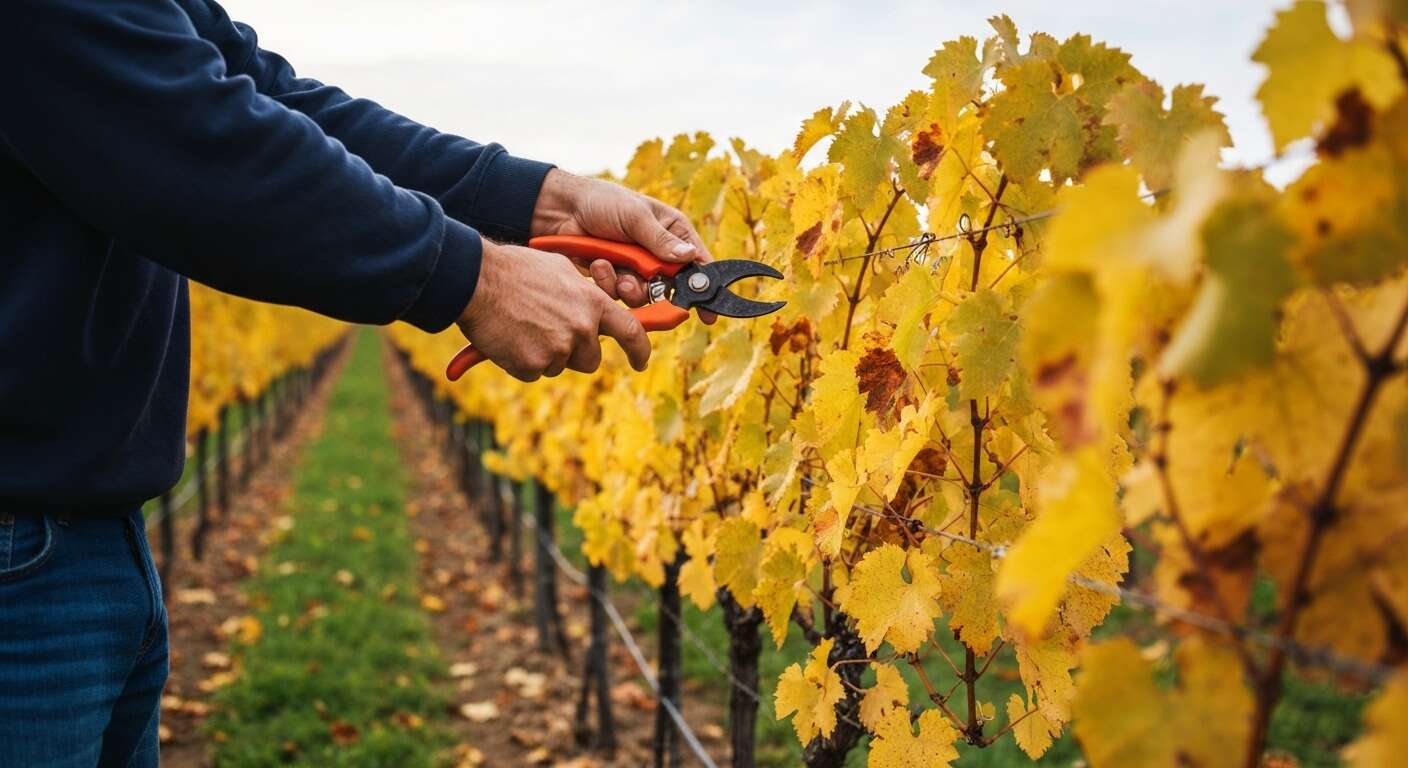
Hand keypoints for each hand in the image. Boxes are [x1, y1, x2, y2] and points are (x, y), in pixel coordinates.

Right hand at [457, 240, 649, 380]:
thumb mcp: (560, 270)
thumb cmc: (516, 270)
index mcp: (593, 303)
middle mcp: (582, 329)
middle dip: (575, 353)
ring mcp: (558, 349)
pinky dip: (522, 361)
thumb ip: (582, 294)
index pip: (632, 332)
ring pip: (560, 366)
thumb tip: (592, 310)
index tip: (641, 362)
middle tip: (550, 335)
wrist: (477, 281)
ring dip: (546, 355)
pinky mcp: (533, 365)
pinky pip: (534, 372)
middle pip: (591, 360)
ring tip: (523, 327)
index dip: (640, 350)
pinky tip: (509, 338)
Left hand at [531, 169, 715, 321]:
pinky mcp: (614, 279)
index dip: (703, 287)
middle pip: (670, 288)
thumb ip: (660, 240)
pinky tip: (598, 265)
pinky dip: (607, 283)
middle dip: (653, 289)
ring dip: (628, 287)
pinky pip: (618, 295)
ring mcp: (635, 268)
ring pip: (643, 296)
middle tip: (638, 283)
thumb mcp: (634, 216)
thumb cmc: (602, 201)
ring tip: (614, 271)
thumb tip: (689, 257)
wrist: (561, 209)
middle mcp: (657, 254)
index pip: (697, 262)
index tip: (707, 312)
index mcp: (672, 232)